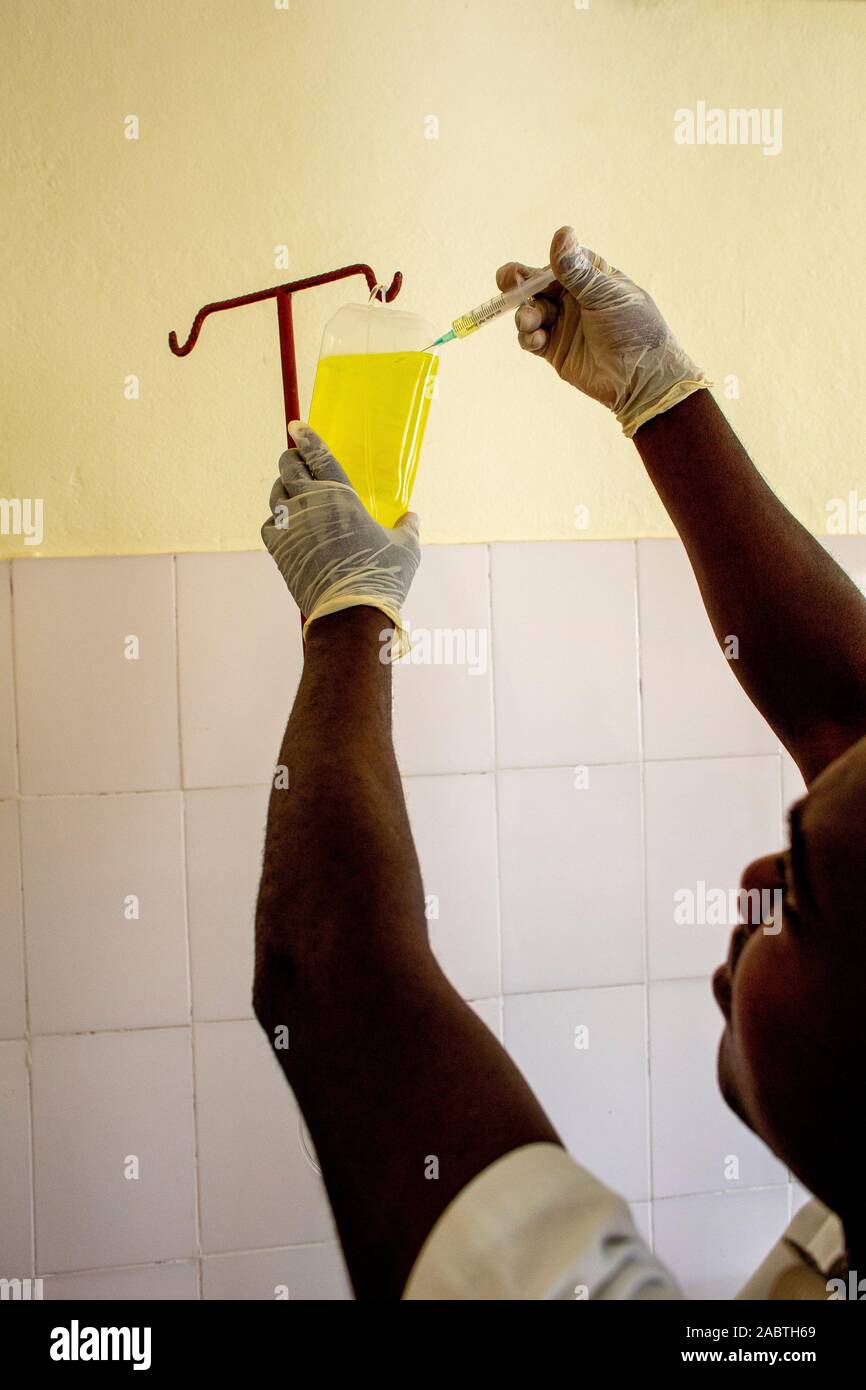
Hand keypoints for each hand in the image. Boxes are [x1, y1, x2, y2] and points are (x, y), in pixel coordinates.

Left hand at [262, 422, 419, 656]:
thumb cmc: (381, 578)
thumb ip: (408, 528)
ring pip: (276, 494)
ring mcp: (291, 526)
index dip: (307, 437)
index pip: (319, 455)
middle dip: (291, 459)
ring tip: (291, 490)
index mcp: (342, 496)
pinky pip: (269, 524)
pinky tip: (286, 525)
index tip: (296, 426)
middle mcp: (311, 505)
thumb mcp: (406, 549)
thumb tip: (413, 517)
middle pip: (289, 468)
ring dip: (282, 488)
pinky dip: (275, 521)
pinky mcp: (278, 549)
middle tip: (295, 458)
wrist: (349, 614)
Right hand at [497, 226, 709, 436]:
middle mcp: (573, 298)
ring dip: (525, 314)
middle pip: (536, 286)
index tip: (523, 273)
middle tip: (506, 286)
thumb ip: (578, 271)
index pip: (556, 264)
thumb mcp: (606, 296)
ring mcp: (563, 324)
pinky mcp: (555, 350)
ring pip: (530, 312)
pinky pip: (531, 338)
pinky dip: (528, 337)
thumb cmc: (633, 330)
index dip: (537, 268)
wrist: (640, 379)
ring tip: (531, 322)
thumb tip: (562, 232)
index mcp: (589, 277)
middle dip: (519, 286)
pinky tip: (536, 339)